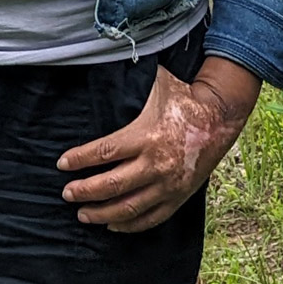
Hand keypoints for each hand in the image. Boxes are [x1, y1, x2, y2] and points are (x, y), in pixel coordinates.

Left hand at [55, 55, 258, 230]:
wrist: (220, 118)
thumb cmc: (183, 98)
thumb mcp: (156, 83)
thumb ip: (129, 78)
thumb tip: (102, 59)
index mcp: (145, 135)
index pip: (103, 152)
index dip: (79, 160)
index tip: (62, 164)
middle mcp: (155, 163)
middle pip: (111, 185)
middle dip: (84, 191)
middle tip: (67, 193)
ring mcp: (168, 184)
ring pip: (129, 207)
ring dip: (102, 213)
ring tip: (83, 214)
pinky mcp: (179, 196)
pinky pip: (151, 218)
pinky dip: (130, 224)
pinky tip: (112, 224)